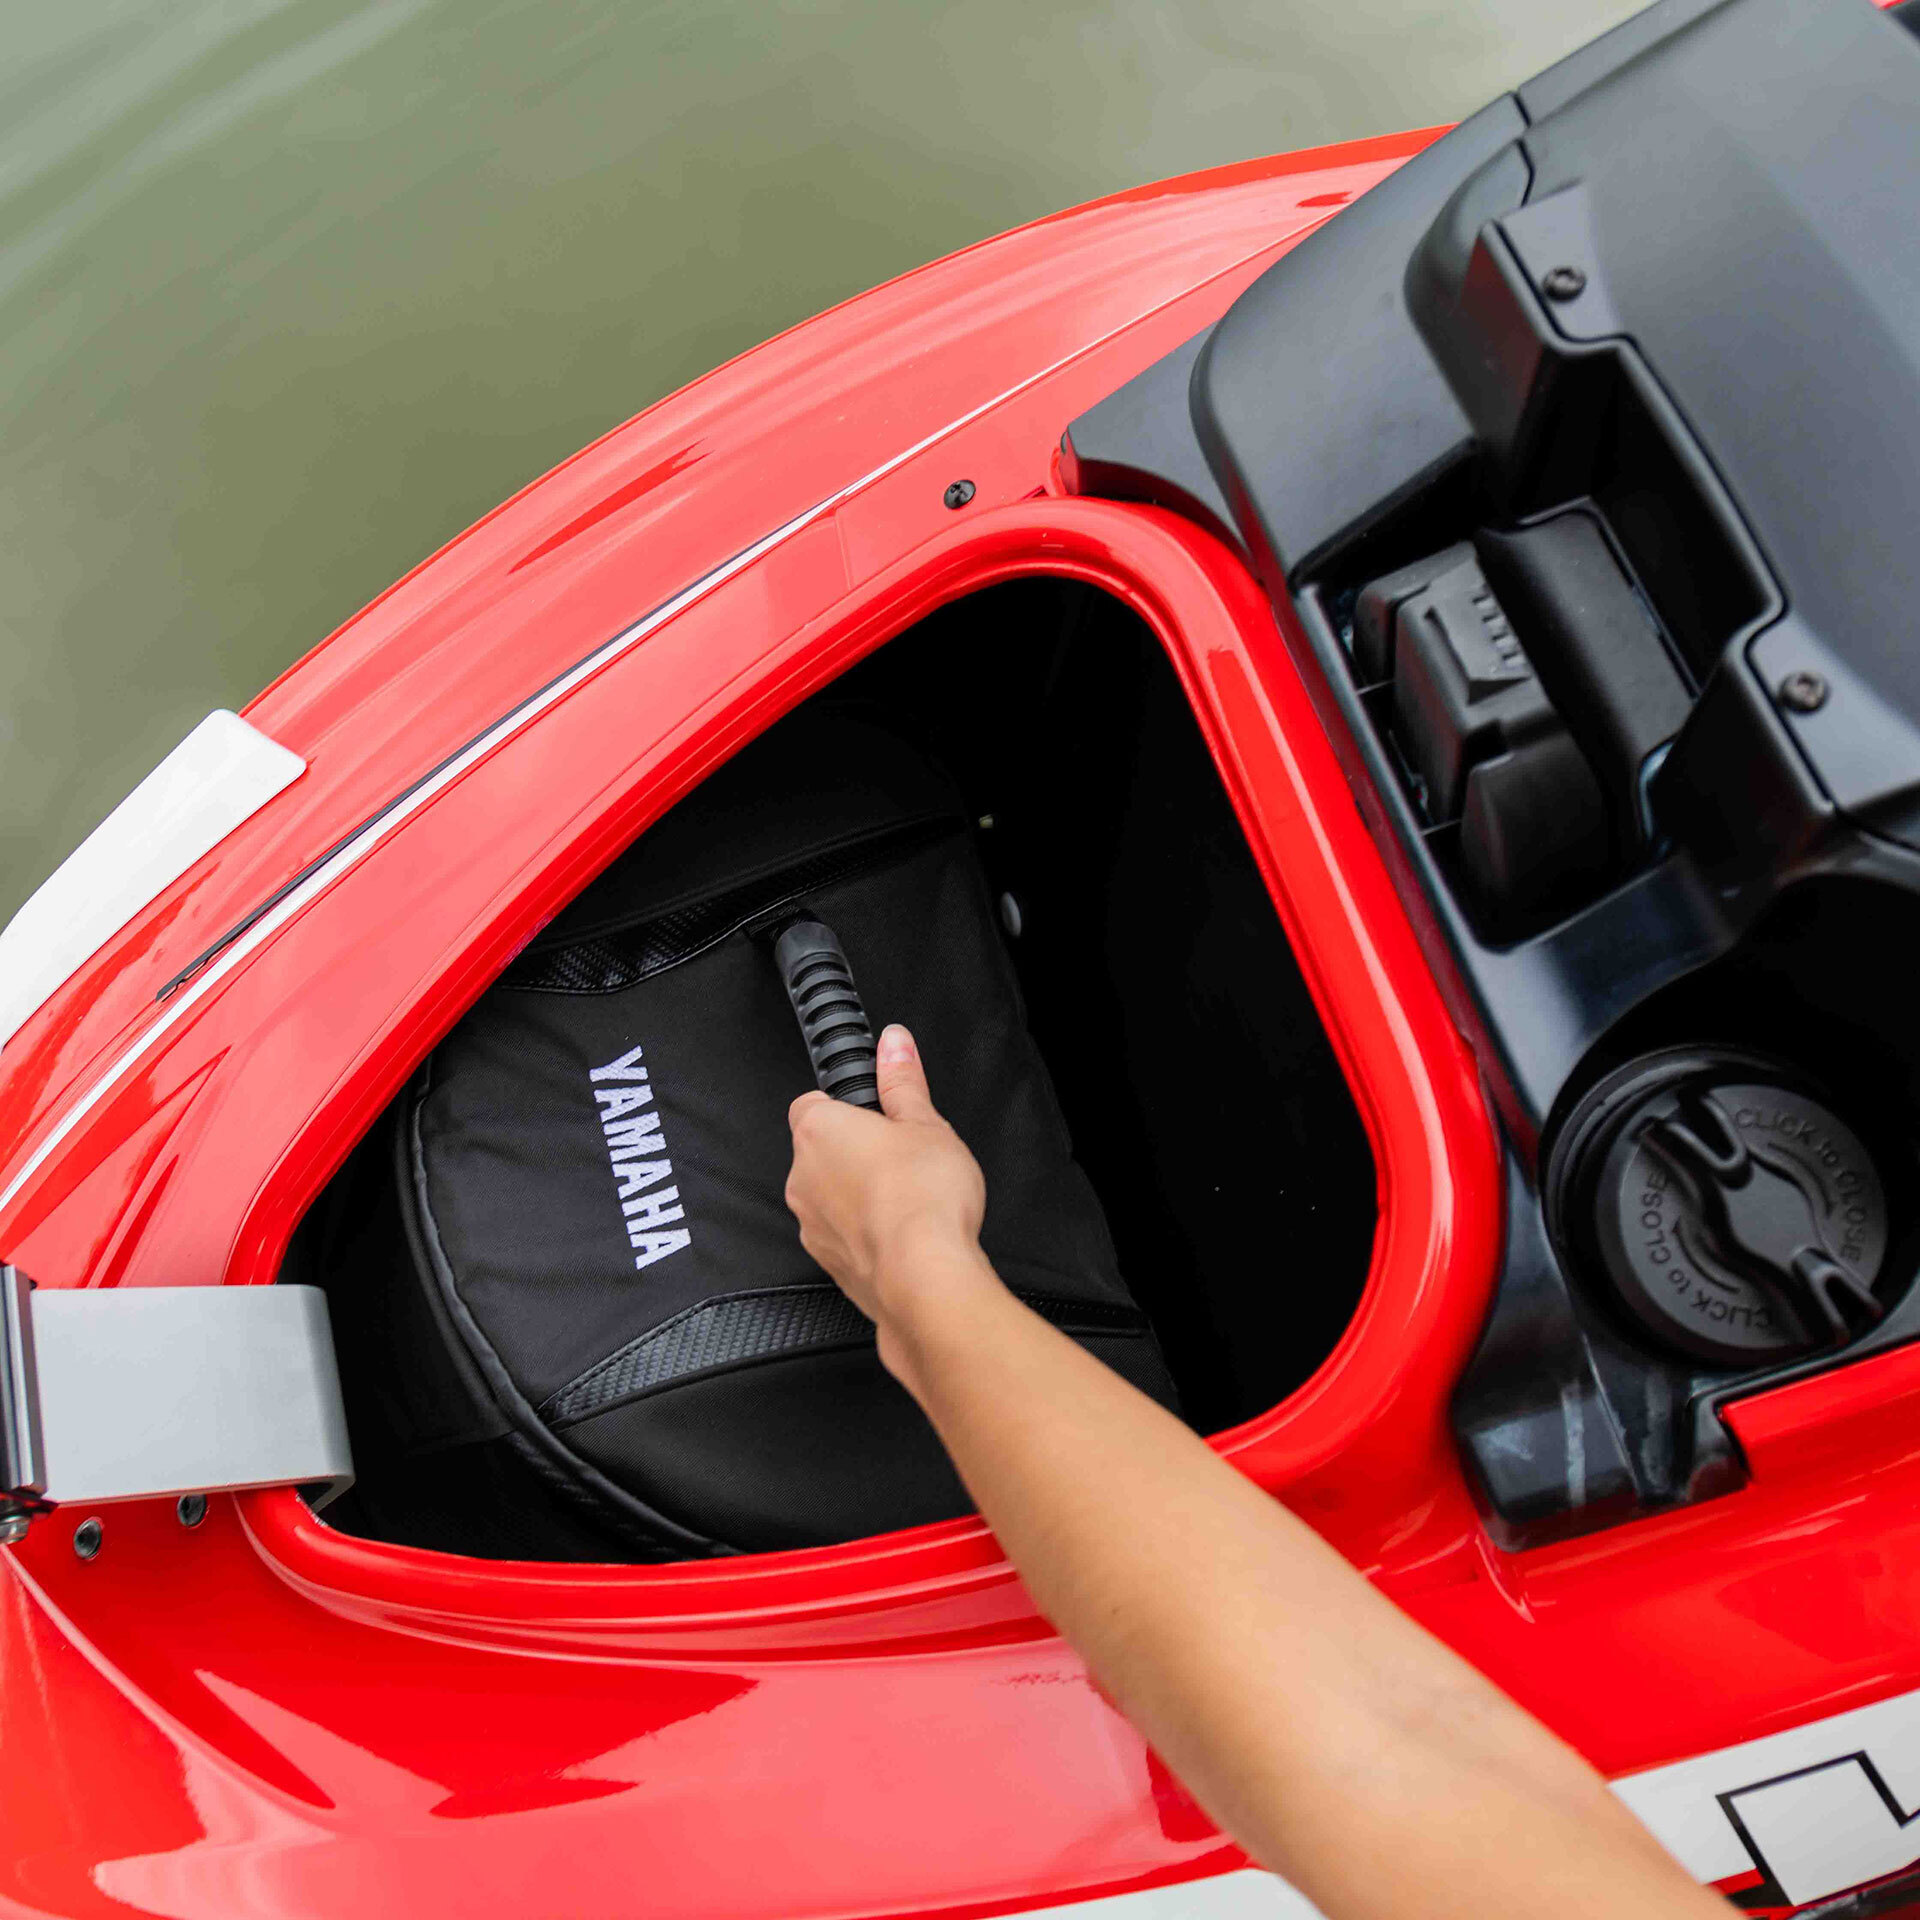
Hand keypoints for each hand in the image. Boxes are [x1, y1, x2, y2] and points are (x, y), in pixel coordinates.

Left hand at [784, 1025, 993, 1333]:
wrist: (925, 1277)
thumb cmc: (923, 1199)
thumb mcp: (925, 1123)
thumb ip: (903, 1080)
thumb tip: (894, 1044)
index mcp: (818, 1131)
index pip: (812, 1102)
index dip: (845, 1104)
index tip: (875, 1110)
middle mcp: (802, 1177)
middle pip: (821, 1151)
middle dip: (855, 1151)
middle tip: (902, 1154)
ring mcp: (811, 1224)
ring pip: (829, 1196)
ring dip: (858, 1193)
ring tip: (907, 1196)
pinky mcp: (827, 1262)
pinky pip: (841, 1235)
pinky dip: (864, 1231)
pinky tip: (902, 1232)